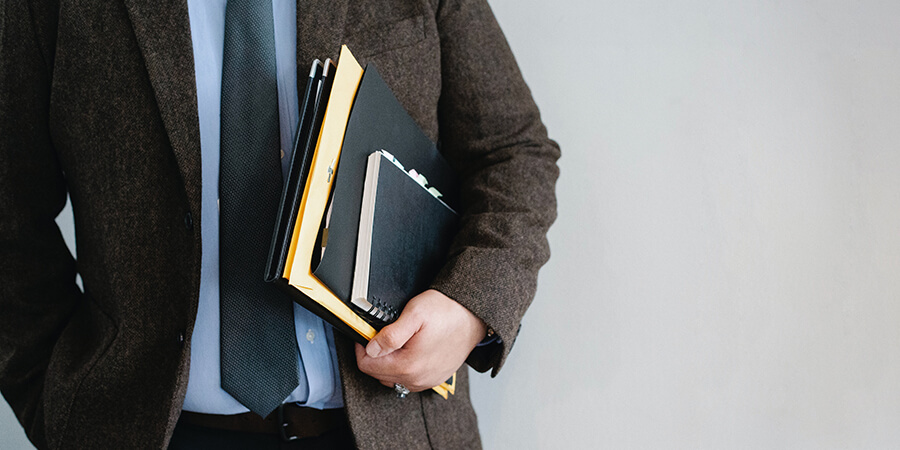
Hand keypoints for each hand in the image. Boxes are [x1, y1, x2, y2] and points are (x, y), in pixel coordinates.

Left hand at [355, 289, 486, 391]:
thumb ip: (390, 335)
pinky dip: (403, 366)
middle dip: (375, 355)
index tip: (367, 333)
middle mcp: (417, 379)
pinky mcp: (434, 378)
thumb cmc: (448, 312)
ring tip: (397, 341)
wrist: (474, 315)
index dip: (362, 347)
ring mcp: (427, 381)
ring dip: (388, 361)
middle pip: (378, 374)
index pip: (367, 365)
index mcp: (408, 366)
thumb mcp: (414, 314)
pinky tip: (409, 350)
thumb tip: (370, 349)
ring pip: (392, 378)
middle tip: (383, 334)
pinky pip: (408, 379)